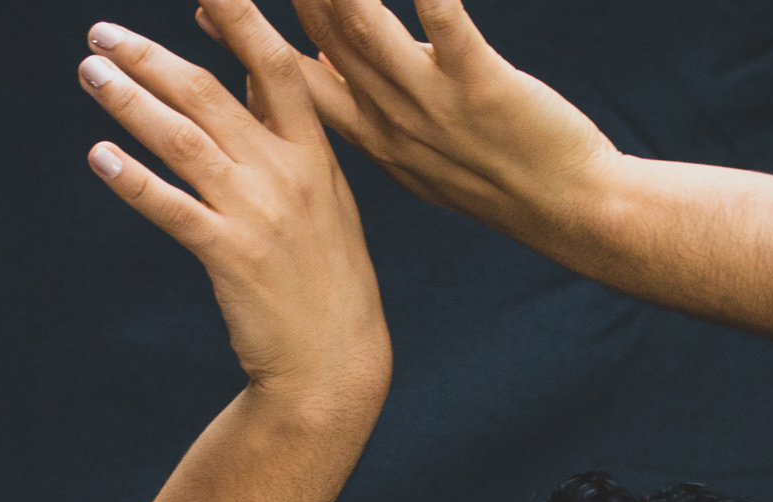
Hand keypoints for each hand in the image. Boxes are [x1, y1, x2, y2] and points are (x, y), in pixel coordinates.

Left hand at [80, 6, 388, 413]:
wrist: (335, 360)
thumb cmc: (322, 274)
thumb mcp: (321, 193)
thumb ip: (282, 131)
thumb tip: (242, 71)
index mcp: (313, 151)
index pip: (274, 65)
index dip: (239, 17)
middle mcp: (287, 173)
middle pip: (209, 93)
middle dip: (149, 57)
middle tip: (102, 33)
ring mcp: (258, 214)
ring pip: (182, 140)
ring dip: (129, 101)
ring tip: (90, 73)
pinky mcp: (230, 257)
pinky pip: (171, 209)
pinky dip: (132, 179)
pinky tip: (99, 156)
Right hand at [236, 1, 617, 246]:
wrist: (566, 211)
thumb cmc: (491, 177)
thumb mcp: (410, 148)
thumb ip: (363, 104)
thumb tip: (324, 59)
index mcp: (366, 133)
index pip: (286, 78)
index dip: (244, 35)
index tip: (207, 6)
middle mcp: (385, 118)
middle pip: (311, 44)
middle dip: (267, 4)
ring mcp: (430, 104)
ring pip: (362, 31)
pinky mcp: (481, 86)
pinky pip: (445, 25)